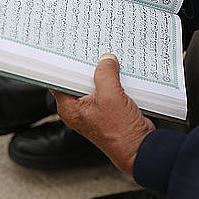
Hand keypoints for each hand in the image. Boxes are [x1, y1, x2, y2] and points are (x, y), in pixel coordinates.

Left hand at [51, 54, 155, 175]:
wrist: (140, 148)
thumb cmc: (120, 133)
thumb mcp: (110, 96)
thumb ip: (105, 74)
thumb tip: (106, 60)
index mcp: (70, 108)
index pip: (59, 81)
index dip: (63, 65)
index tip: (67, 51)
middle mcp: (79, 109)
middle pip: (78, 79)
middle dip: (87, 66)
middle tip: (92, 52)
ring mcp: (94, 108)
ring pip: (94, 83)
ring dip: (103, 73)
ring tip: (109, 60)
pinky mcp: (108, 108)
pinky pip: (107, 89)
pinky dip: (113, 80)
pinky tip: (120, 72)